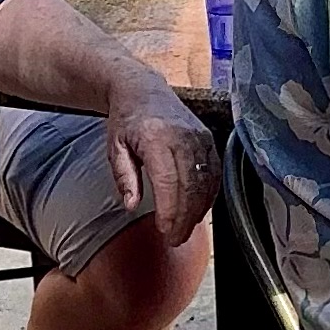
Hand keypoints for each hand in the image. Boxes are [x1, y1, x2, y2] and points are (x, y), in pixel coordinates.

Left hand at [103, 100, 209, 233]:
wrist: (144, 90)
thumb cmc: (127, 121)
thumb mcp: (114, 148)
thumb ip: (124, 177)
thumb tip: (132, 205)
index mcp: (156, 137)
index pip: (168, 181)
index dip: (169, 209)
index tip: (165, 230)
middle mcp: (183, 136)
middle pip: (191, 185)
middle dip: (185, 216)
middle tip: (175, 238)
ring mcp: (200, 138)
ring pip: (206, 182)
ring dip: (198, 210)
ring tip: (186, 229)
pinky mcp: (209, 140)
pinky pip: (214, 173)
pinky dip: (209, 195)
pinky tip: (198, 210)